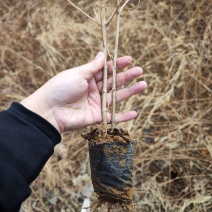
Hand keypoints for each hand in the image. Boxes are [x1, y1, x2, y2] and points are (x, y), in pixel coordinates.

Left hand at [21, 52, 146, 132]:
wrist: (50, 111)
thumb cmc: (61, 88)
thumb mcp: (78, 73)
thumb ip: (93, 66)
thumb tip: (102, 53)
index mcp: (88, 78)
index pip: (106, 70)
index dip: (118, 64)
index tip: (130, 59)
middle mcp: (93, 90)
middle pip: (114, 82)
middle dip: (127, 76)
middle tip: (140, 71)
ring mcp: (96, 104)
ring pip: (116, 97)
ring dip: (130, 92)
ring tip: (144, 85)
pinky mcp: (97, 117)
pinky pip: (112, 117)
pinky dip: (123, 116)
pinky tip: (135, 113)